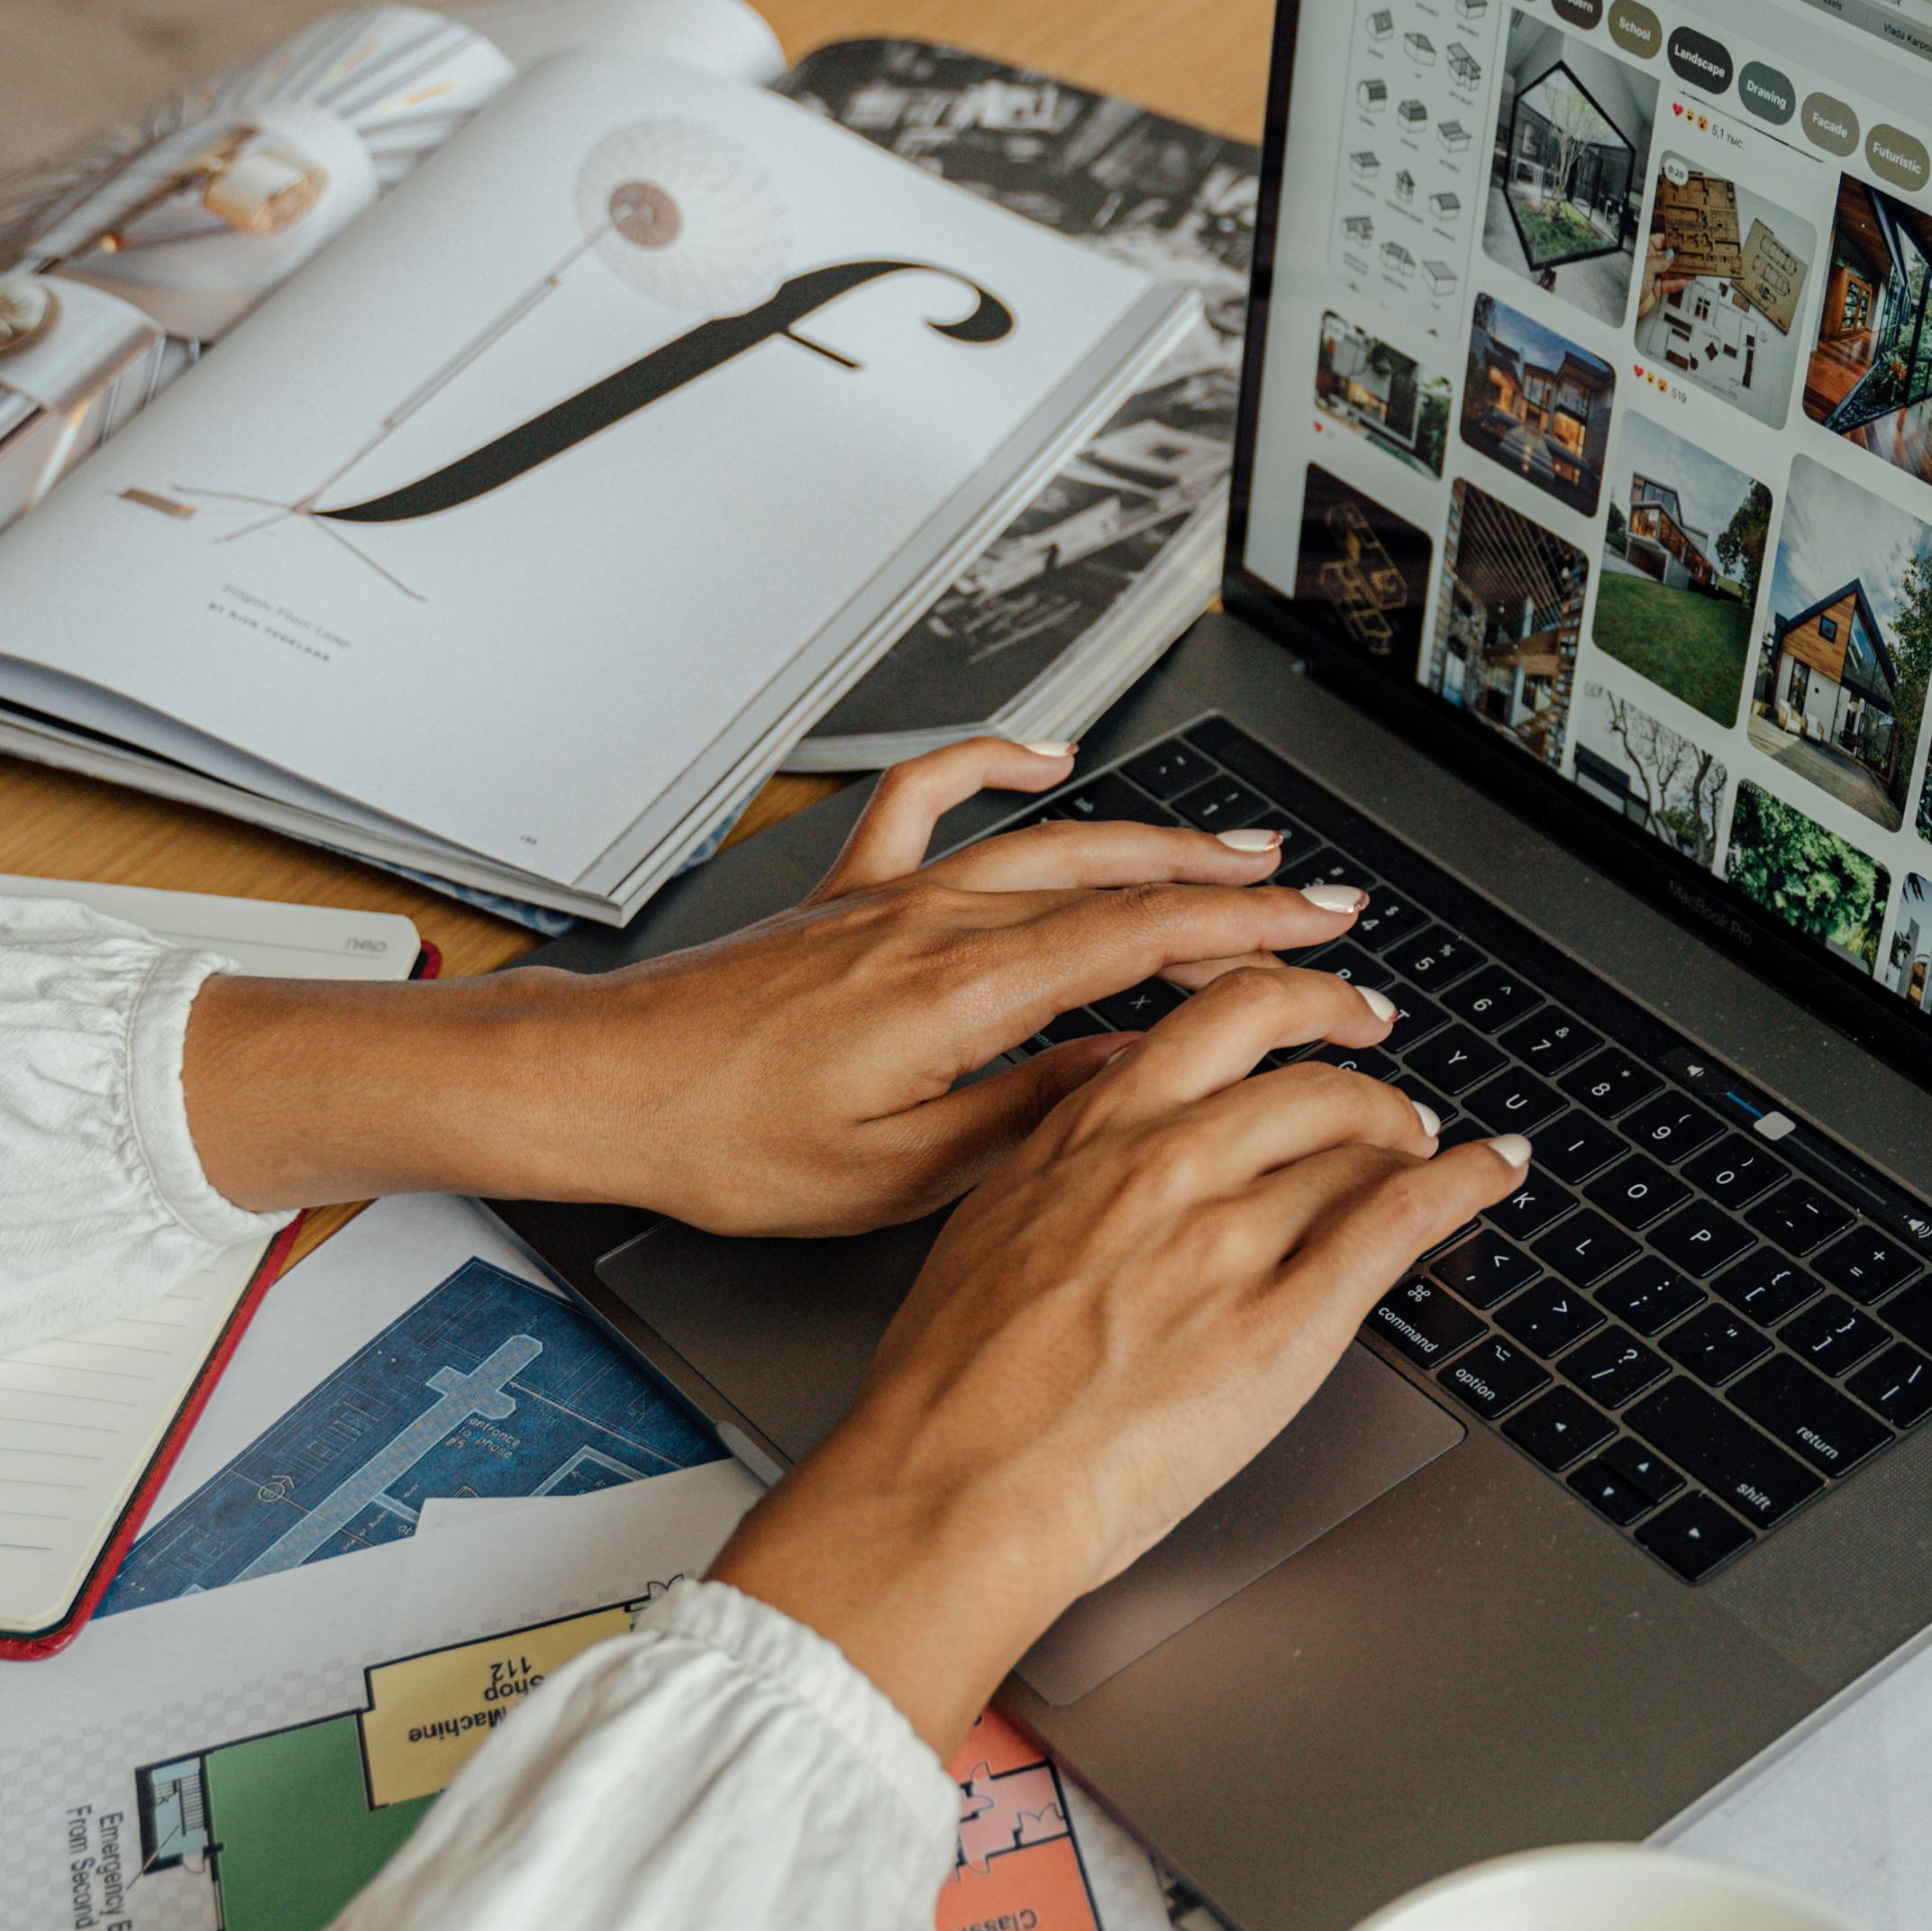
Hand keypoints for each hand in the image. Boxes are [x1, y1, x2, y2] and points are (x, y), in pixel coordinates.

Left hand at [180, 737, 1379, 1229]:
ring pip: (1051, 846)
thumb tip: (1130, 1081)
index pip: (1143, 947)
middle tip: (1321, 902)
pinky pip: (932, 800)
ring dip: (1155, 840)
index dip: (1252, 944)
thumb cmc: (726, 1145)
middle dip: (1235, 889)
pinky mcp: (846, 893)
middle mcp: (934, 927)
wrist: (605, 1090)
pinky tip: (1045, 755)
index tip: (1326, 950)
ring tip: (1238, 847)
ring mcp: (891, 898)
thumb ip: (1026, 1118)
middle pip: (1117, 884)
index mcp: (959, 999)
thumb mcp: (897, 1175)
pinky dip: (995, 764)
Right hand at [713, 962, 1529, 1751]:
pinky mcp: (1286, 1321)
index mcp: (1088, 1135)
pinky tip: (1493, 1169)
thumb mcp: (986, 1234)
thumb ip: (1062, 1173)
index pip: (1217, 1019)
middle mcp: (1167, 1163)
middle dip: (1361, 1071)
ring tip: (1427, 1150)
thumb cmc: (948, 1394)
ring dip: (1409, 1138)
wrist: (951, 1490)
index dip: (1287, 1003)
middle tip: (1387, 1086)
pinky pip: (1401, 1219)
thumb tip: (1107, 1152)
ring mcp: (1231, 1239)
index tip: (1311, 1009)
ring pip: (1358, 1142)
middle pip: (1304, 1068)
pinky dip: (1466, 1182)